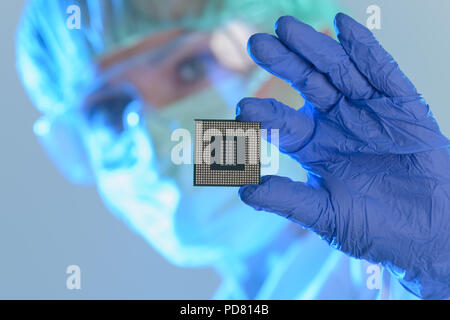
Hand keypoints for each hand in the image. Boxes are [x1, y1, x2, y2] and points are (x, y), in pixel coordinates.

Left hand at [236, 13, 449, 298]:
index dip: (264, 115)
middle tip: (256, 44)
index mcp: (312, 146)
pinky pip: (382, 73)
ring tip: (286, 28)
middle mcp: (335, 122)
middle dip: (283, 63)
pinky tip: (343, 27)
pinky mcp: (401, 106)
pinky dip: (365, 50)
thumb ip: (288, 200)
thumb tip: (244, 190)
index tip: (241, 109)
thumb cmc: (375, 227)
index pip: (282, 123)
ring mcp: (367, 111)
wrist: (427, 234)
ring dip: (314, 48)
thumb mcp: (326, 215)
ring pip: (337, 71)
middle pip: (305, 84)